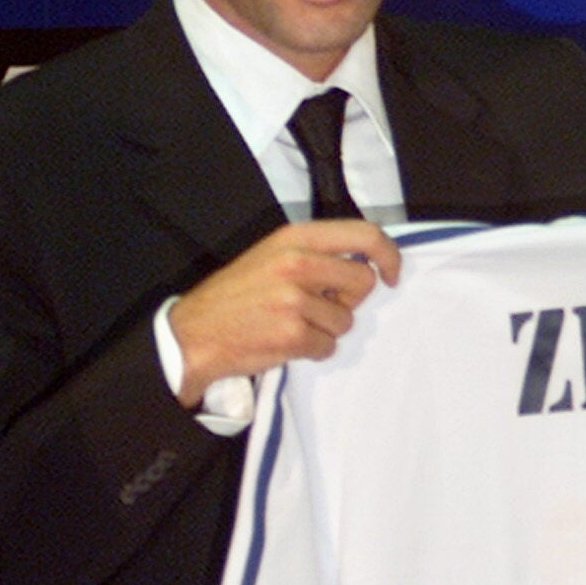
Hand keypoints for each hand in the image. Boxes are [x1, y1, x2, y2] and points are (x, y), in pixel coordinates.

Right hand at [166, 219, 400, 402]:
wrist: (194, 333)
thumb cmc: (236, 294)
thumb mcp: (272, 254)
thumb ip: (315, 252)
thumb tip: (364, 263)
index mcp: (295, 237)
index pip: (364, 235)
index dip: (388, 255)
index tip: (391, 274)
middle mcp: (298, 263)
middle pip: (363, 283)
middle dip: (349, 301)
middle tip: (321, 306)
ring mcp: (295, 299)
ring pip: (346, 321)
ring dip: (326, 328)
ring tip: (292, 323)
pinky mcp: (292, 334)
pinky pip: (329, 347)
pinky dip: (313, 349)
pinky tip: (286, 341)